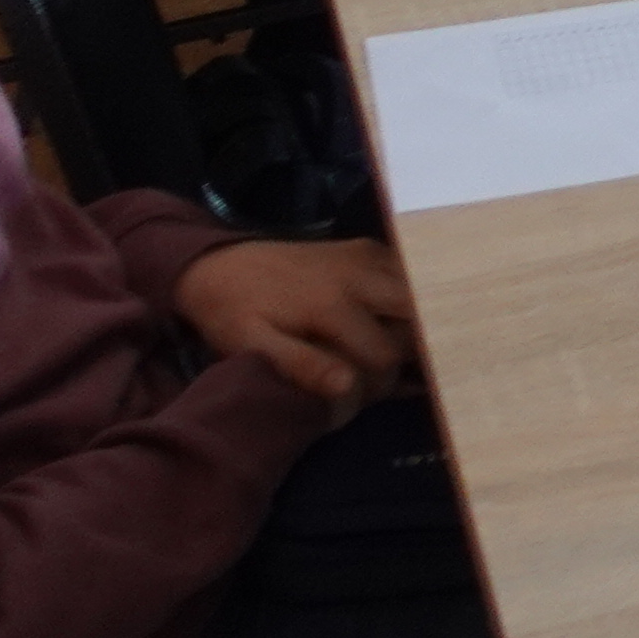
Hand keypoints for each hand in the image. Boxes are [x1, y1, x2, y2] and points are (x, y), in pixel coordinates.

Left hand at [174, 236, 415, 419]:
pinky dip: (412, 292)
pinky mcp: (365, 247)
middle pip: (417, 313)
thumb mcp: (253, 345)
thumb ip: (302, 366)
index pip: (386, 353)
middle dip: (416, 344)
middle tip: (397, 366)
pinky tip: (396, 312)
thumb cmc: (234, 313)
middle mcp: (359, 275)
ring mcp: (365, 256)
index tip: (368, 390)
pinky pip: (406, 269)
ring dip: (419, 317)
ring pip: (419, 288)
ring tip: (403, 342)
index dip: (383, 379)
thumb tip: (348, 387)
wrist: (219, 263)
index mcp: (332, 305)